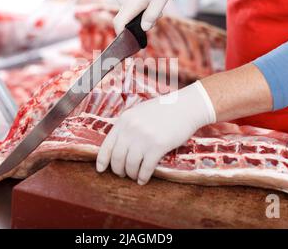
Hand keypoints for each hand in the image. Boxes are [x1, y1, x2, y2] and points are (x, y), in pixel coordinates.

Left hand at [96, 81, 215, 184]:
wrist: (186, 107)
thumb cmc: (164, 110)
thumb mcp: (139, 113)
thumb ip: (128, 126)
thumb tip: (118, 145)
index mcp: (124, 120)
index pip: (107, 145)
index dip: (102, 160)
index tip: (101, 169)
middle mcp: (131, 128)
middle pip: (117, 158)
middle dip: (118, 170)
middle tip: (122, 174)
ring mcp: (144, 137)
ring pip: (130, 165)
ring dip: (131, 174)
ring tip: (134, 176)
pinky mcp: (158, 146)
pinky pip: (146, 168)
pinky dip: (143, 176)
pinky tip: (143, 179)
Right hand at [113, 0, 173, 33]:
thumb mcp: (160, 0)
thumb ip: (151, 16)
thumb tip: (143, 29)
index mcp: (129, 4)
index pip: (119, 24)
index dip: (121, 35)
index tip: (128, 41)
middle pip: (127, 18)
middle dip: (141, 20)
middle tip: (160, 14)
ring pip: (130, 9)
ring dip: (142, 10)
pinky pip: (130, 0)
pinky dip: (139, 2)